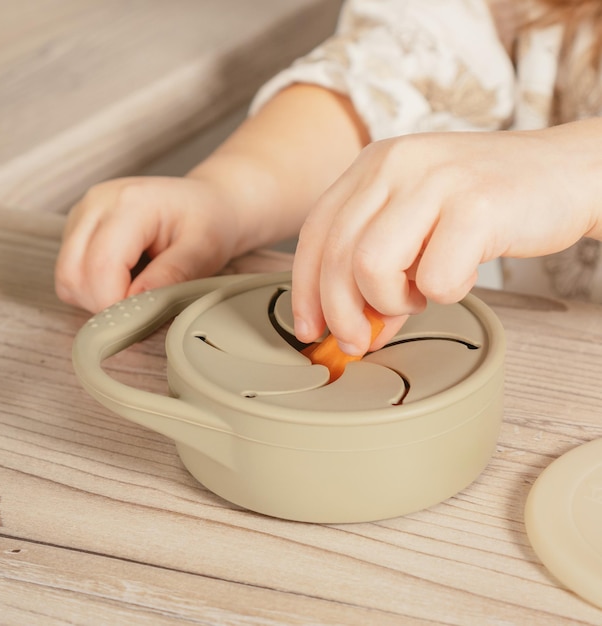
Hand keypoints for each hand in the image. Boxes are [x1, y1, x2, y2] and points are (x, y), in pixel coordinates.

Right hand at [55, 176, 238, 311]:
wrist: (206, 201)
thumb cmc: (208, 222)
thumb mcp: (203, 250)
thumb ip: (172, 275)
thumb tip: (137, 303)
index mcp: (130, 203)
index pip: (101, 267)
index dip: (116, 303)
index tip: (144, 315)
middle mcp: (97, 203)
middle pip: (73, 273)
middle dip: (104, 303)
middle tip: (142, 306)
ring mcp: (83, 213)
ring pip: (66, 276)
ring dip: (95, 297)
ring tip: (136, 290)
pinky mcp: (78, 227)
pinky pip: (70, 271)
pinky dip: (93, 287)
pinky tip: (125, 279)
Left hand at [292, 122, 600, 355]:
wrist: (568, 174)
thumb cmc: (487, 206)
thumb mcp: (419, 227)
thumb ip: (380, 270)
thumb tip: (354, 328)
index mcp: (374, 165)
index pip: (315, 233)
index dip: (304, 289)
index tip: (309, 328)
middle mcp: (396, 163)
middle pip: (336, 257)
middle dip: (343, 314)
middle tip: (363, 338)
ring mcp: (435, 179)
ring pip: (372, 268)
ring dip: (394, 301)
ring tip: (422, 293)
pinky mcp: (476, 203)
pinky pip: (436, 279)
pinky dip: (445, 294)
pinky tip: (461, 277)